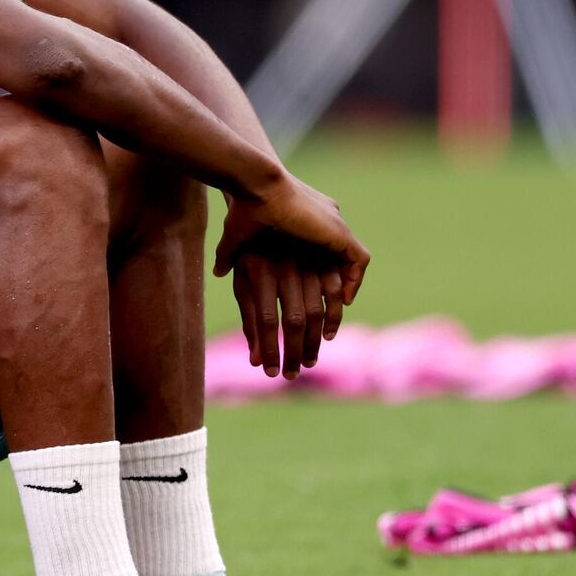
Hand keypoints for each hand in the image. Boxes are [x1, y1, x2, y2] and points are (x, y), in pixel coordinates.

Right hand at [215, 172, 369, 305]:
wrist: (257, 184)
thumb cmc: (245, 204)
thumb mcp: (239, 235)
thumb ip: (231, 253)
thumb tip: (218, 273)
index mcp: (307, 216)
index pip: (322, 249)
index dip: (319, 275)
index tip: (313, 300)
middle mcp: (326, 218)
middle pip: (339, 257)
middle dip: (335, 286)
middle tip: (327, 314)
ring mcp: (335, 225)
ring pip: (353, 260)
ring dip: (348, 286)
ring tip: (339, 310)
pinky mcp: (339, 232)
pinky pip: (359, 260)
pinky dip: (354, 280)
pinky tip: (344, 300)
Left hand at [229, 252, 343, 379]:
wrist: (266, 201)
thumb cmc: (248, 248)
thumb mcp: (241, 280)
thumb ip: (249, 317)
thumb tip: (255, 361)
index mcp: (258, 268)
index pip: (266, 320)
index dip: (269, 349)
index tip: (270, 372)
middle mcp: (283, 264)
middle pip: (294, 319)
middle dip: (295, 352)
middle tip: (294, 374)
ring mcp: (306, 258)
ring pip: (316, 307)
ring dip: (315, 339)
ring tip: (310, 360)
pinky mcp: (323, 254)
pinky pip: (334, 289)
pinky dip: (334, 313)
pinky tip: (328, 333)